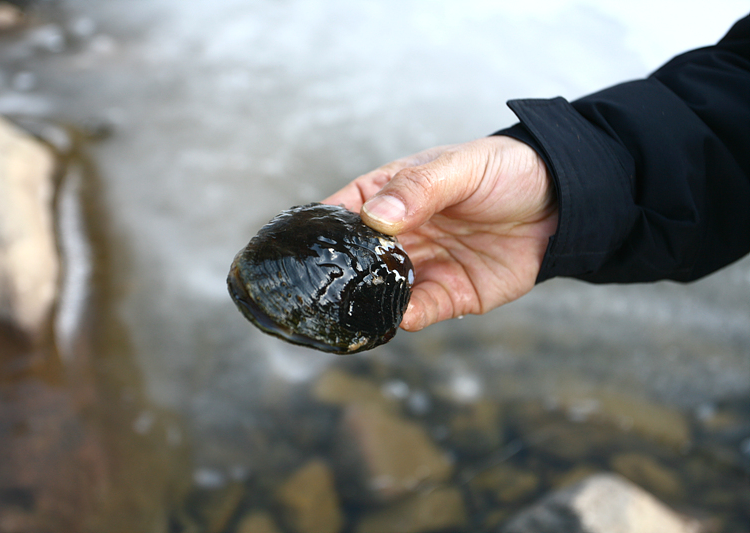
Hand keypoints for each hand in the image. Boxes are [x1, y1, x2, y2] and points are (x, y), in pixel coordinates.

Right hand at [323, 136, 557, 331]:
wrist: (566, 202)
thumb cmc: (508, 171)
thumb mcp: (461, 167)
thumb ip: (419, 189)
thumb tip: (376, 217)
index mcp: (391, 195)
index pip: (342, 213)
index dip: (319, 230)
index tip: (298, 248)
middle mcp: (400, 235)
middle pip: (356, 259)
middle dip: (340, 274)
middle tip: (323, 289)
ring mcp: (423, 266)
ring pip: (383, 290)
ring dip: (371, 300)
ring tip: (359, 307)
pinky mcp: (451, 294)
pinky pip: (421, 309)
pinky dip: (408, 315)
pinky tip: (403, 313)